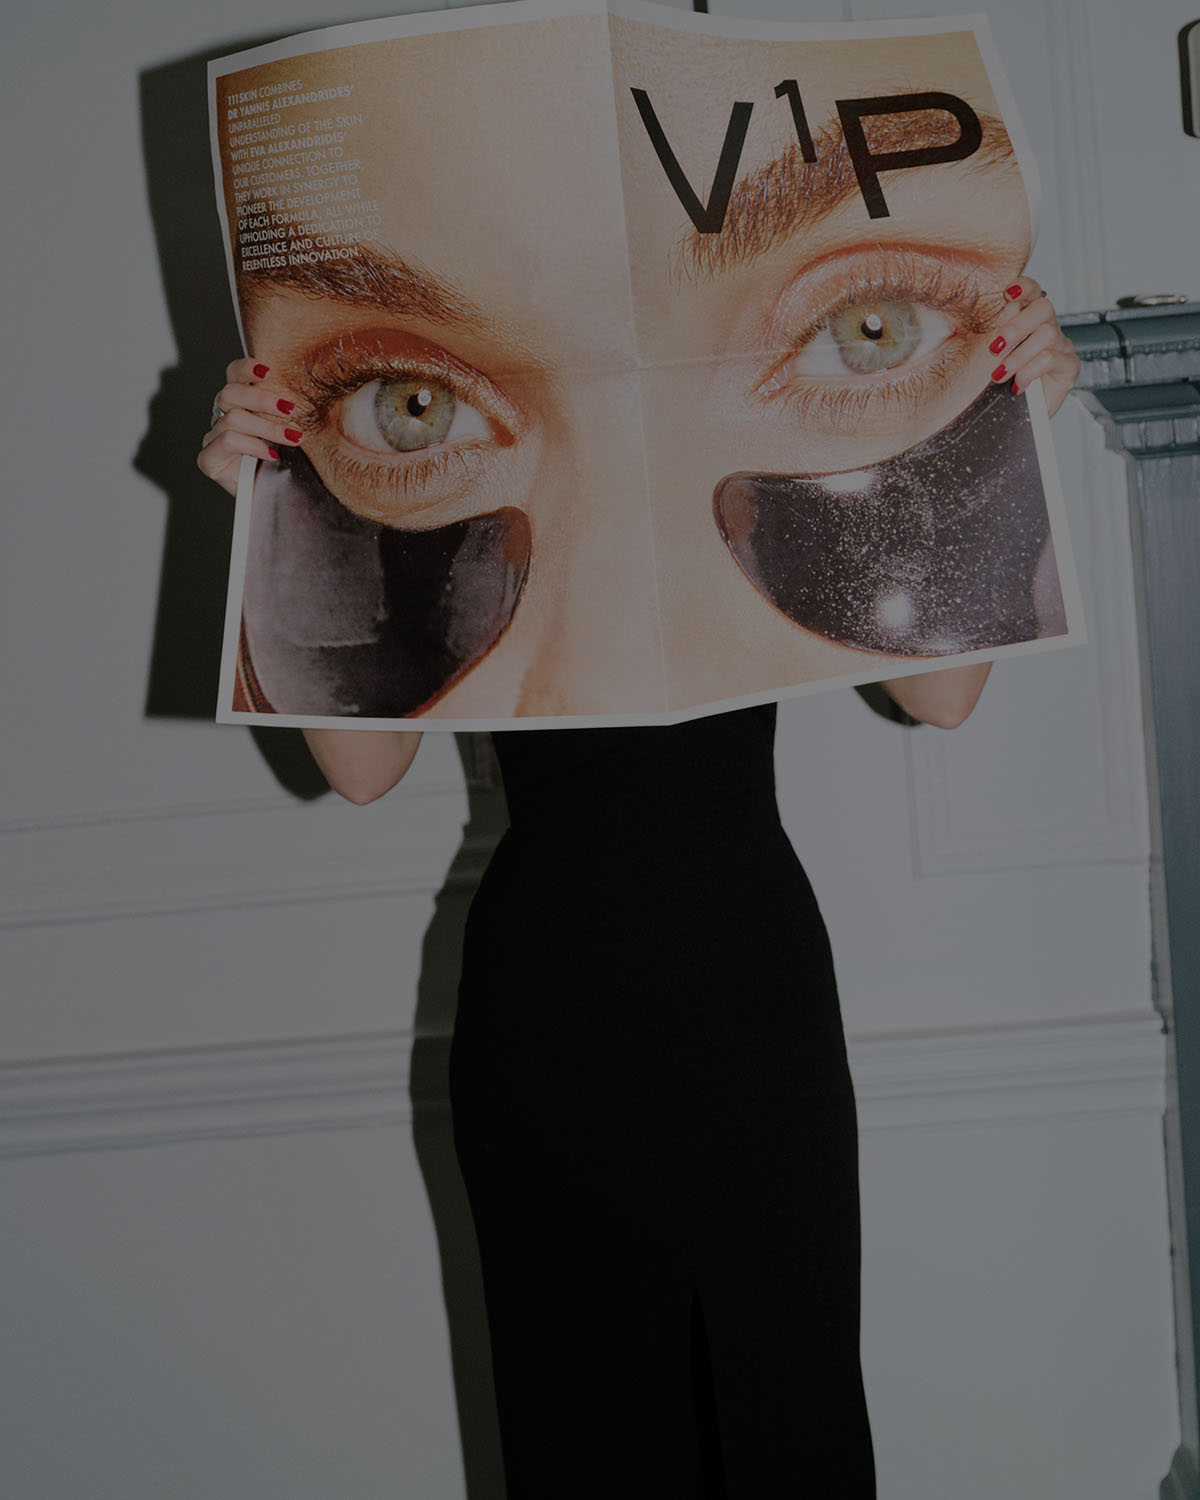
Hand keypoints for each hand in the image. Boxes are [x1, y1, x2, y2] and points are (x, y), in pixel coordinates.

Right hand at [196, 358, 306, 496]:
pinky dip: (252, 445)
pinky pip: (228, 441)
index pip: (233, 376)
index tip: (268, 370)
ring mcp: (213, 438)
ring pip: (233, 418)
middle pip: (230, 393)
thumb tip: (311, 394)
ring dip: (268, 427)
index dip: (246, 368)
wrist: (277, 499)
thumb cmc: (285, 463)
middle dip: (262, 399)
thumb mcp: (291, 431)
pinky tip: (271, 454)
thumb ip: (289, 412)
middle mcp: (222, 417)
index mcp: (239, 404)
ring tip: (294, 437)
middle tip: (290, 408)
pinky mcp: (209, 459)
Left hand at [987, 278, 1081, 418]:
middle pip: (1044, 308)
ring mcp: (1060, 346)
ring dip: (1018, 356)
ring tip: (999, 375)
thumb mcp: (983, 358)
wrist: (1012, 419)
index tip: (1007, 293)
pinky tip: (1018, 385)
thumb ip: (982, 337)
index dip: (1024, 287)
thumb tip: (953, 322)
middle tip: (994, 348)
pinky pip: (1052, 359)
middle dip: (1016, 327)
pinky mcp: (1069, 367)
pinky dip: (1030, 372)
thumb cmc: (998, 387)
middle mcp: (1047, 328)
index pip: (1033, 292)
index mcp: (1028, 320)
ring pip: (1047, 334)